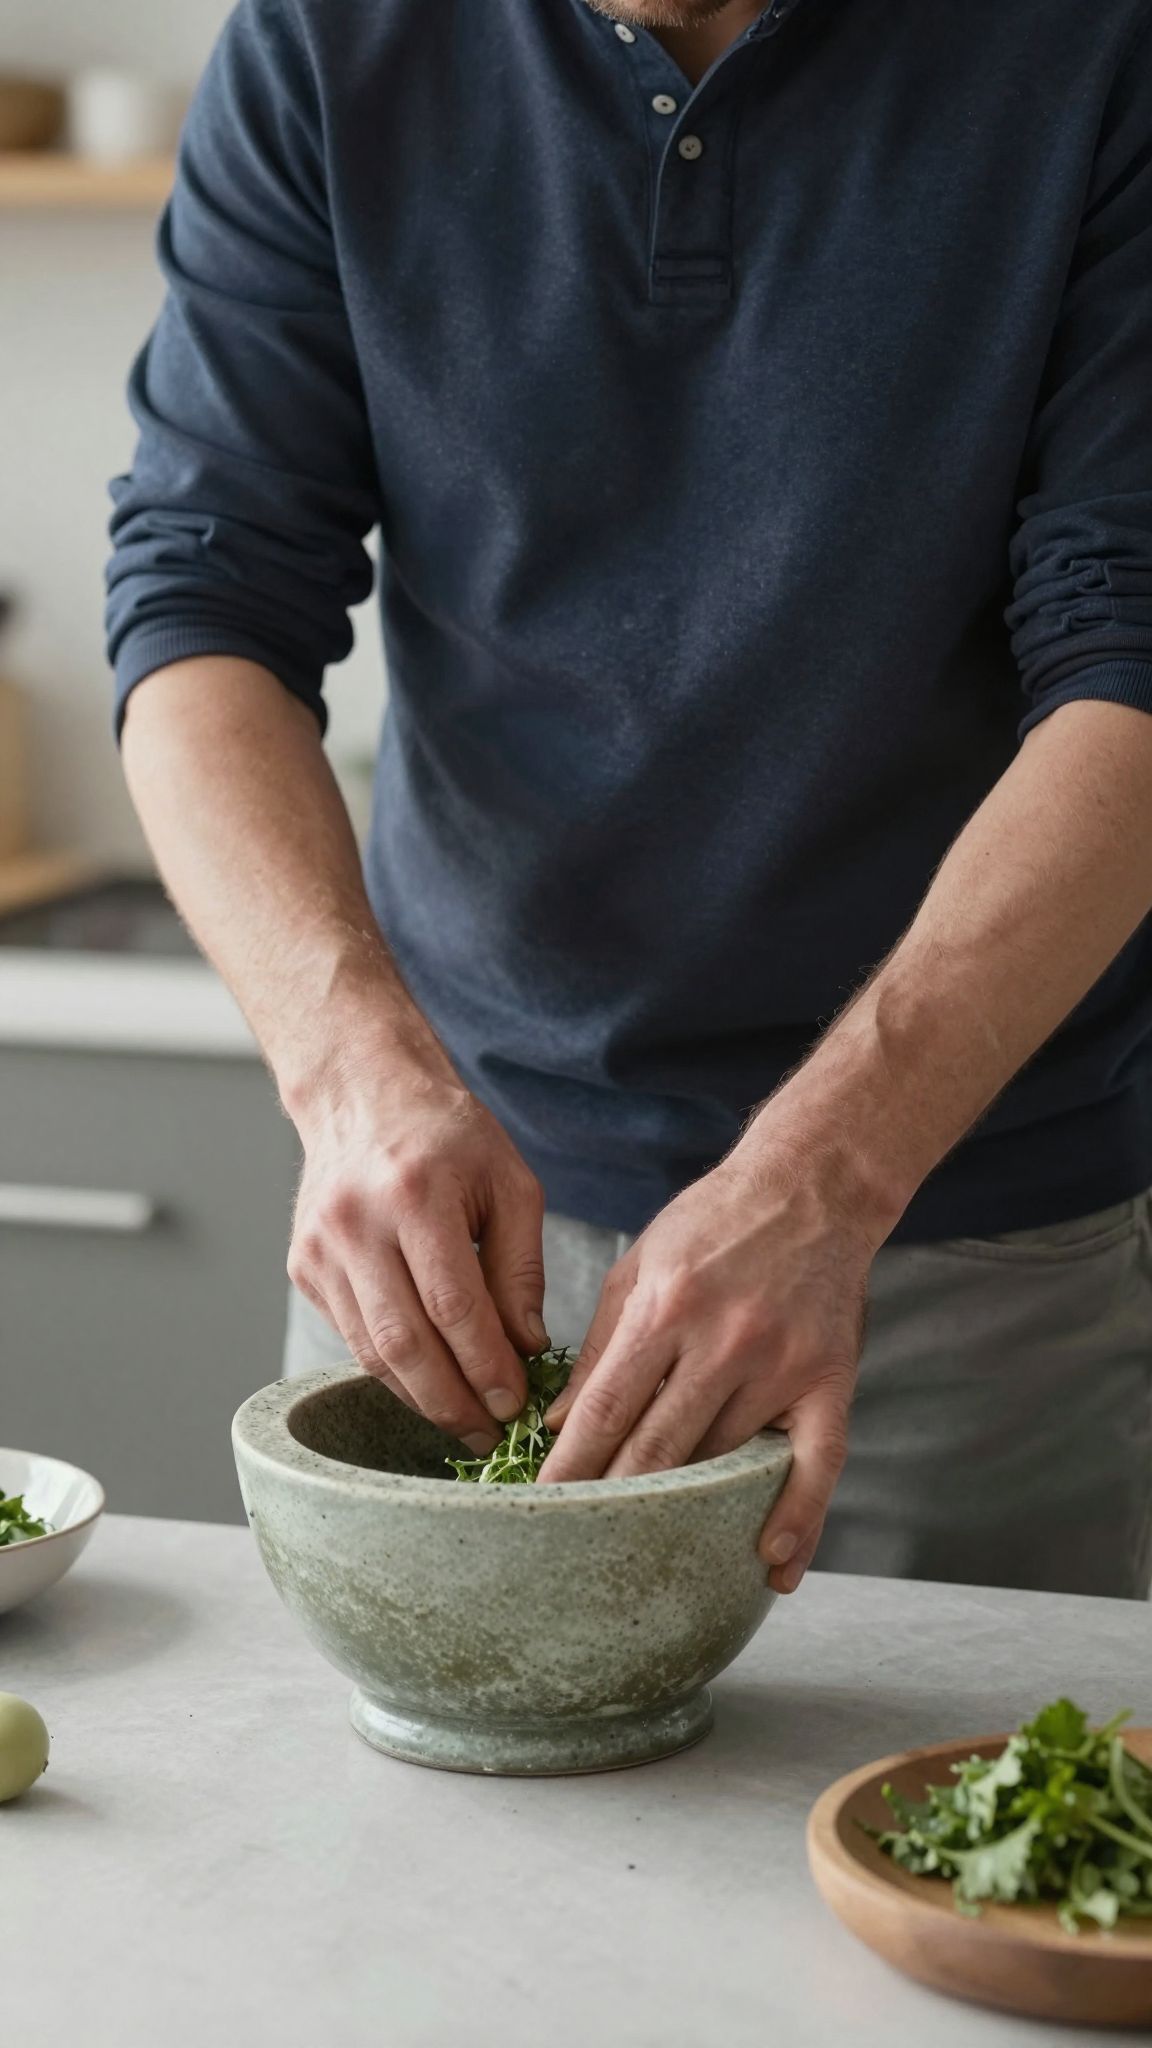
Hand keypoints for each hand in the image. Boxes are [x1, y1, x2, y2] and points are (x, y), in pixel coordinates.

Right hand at [287, 1047, 546, 1452]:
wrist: (364, 1095)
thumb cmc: (448, 1136)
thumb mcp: (509, 1183)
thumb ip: (520, 1268)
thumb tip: (527, 1348)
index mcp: (414, 1194)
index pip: (454, 1306)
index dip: (486, 1366)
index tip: (515, 1404)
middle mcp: (356, 1224)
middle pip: (405, 1343)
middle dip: (452, 1402)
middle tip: (489, 1435)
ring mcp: (320, 1249)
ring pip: (371, 1351)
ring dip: (420, 1397)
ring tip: (464, 1420)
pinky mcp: (303, 1268)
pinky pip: (350, 1337)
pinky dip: (391, 1369)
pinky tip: (427, 1382)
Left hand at [537, 1145, 877, 1592]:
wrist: (811, 1185)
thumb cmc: (713, 1223)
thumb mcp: (640, 1267)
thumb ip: (601, 1346)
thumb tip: (559, 1424)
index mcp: (666, 1310)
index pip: (605, 1411)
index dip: (570, 1468)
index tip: (541, 1509)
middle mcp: (723, 1342)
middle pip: (657, 1449)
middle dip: (613, 1501)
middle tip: (580, 1548)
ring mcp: (780, 1365)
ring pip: (723, 1461)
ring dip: (687, 1512)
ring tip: (650, 1555)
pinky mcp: (828, 1379)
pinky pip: (815, 1464)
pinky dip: (798, 1518)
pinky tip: (775, 1564)